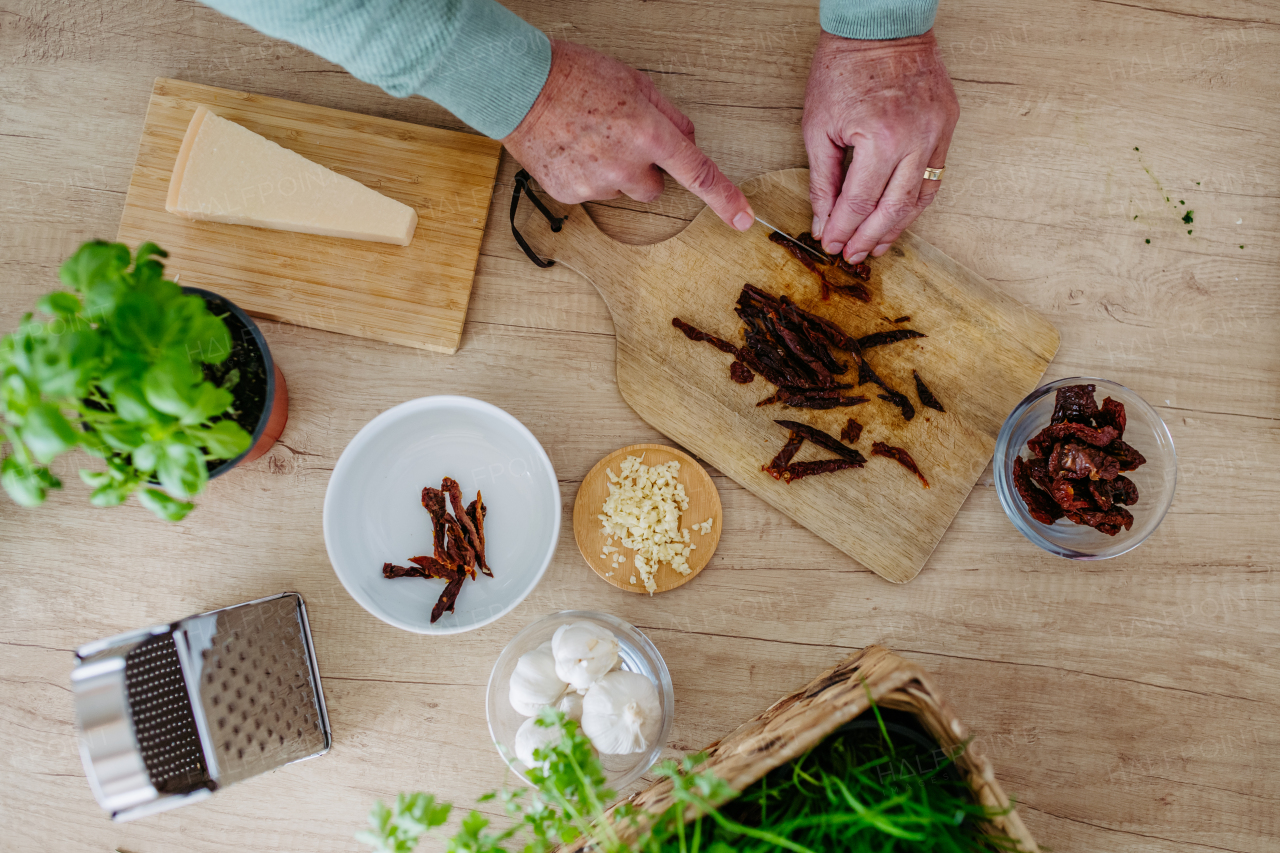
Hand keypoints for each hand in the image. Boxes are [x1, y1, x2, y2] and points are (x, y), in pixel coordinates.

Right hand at [503, 40, 753, 230]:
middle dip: (643, 168)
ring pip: (620, 190)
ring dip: (612, 171)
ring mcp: (596, 184)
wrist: (518, 86)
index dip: (725, 198)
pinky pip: (591, 192)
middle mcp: (625, 165)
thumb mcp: (634, 82)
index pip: (698, 173)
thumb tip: (687, 141)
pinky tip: (569, 148)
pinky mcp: (570, 194)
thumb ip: (668, 115)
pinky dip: (584, 174)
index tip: (744, 219)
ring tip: (587, 138)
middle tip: (617, 138)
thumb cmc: (575, 75)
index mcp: (648, 133)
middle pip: (654, 188)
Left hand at [803, 30, 958, 261]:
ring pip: (920, 198)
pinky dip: (916, 201)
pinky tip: (898, 216)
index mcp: (879, 138)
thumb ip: (822, 180)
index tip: (831, 244)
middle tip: (852, 256)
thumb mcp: (818, 127)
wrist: (881, 25)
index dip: (843, 229)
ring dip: (897, 227)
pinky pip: (935, 176)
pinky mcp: (948, 125)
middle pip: (893, 209)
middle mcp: (915, 139)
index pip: (859, 202)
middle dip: (870, 238)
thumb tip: (823, 221)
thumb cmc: (842, 69)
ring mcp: (938, 132)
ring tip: (876, 245)